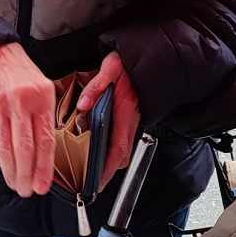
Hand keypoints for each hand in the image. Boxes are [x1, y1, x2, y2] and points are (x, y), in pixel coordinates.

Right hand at [0, 43, 54, 197]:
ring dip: (10, 172)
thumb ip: (44, 117)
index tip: (43, 186)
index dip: (44, 168)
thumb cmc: (19, 72)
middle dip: (26, 176)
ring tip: (15, 184)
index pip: (44, 140)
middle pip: (24, 149)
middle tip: (26, 191)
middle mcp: (19, 102)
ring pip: (4, 149)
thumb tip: (46, 153)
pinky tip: (1, 166)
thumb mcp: (42, 86)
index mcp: (40, 97)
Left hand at [78, 52, 139, 186]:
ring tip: (92, 169)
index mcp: (127, 110)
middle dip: (107, 170)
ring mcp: (134, 118)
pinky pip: (124, 137)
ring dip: (110, 160)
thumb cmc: (130, 60)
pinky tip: (99, 147)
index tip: (97, 182)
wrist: (151, 53)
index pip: (118, 149)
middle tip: (91, 181)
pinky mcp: (132, 115)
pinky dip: (113, 148)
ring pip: (123, 147)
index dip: (107, 169)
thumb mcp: (111, 67)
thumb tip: (84, 104)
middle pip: (121, 154)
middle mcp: (132, 118)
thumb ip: (97, 86)